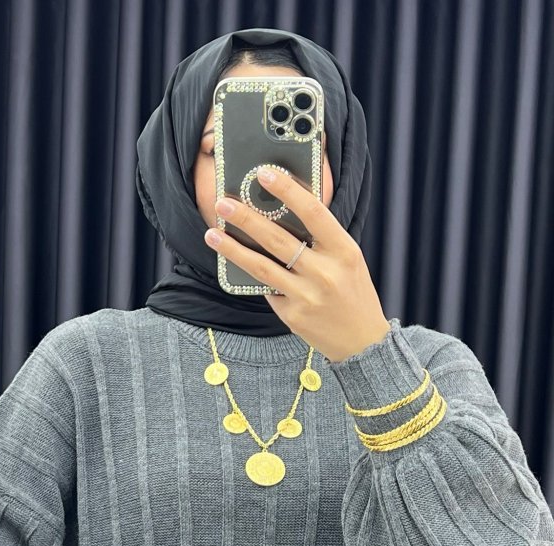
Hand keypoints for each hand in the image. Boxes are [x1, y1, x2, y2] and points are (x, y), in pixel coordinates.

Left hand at [204, 167, 389, 362]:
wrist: (362, 341)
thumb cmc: (352, 292)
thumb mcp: (347, 259)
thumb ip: (321, 239)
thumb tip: (282, 211)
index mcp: (344, 250)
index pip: (313, 212)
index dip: (287, 190)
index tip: (264, 173)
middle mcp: (325, 272)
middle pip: (277, 239)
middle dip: (246, 218)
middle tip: (222, 203)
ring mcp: (306, 296)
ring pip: (261, 266)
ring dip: (233, 248)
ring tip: (212, 233)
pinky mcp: (291, 315)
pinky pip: (265, 289)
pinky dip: (248, 274)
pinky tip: (230, 261)